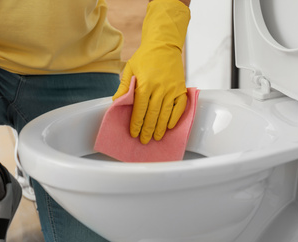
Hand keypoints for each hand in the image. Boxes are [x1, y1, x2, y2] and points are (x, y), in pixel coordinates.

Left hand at [113, 0, 189, 143]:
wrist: (164, 45)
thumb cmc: (145, 57)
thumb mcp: (130, 69)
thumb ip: (124, 87)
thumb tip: (116, 103)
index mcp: (145, 84)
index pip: (140, 109)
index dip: (136, 123)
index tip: (134, 133)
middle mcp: (160, 88)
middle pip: (153, 114)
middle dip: (148, 129)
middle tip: (144, 140)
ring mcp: (172, 89)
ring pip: (166, 113)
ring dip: (161, 128)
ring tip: (157, 138)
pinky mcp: (181, 89)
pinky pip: (180, 107)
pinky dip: (175, 118)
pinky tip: (170, 126)